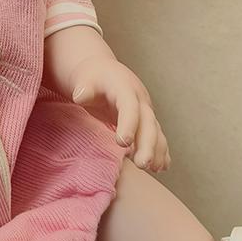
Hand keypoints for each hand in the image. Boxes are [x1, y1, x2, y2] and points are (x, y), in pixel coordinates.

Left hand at [68, 55, 170, 172]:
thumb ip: (84, 88)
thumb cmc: (91, 77)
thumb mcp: (85, 79)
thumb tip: (79, 96)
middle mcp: (139, 99)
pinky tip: (161, 166)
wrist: (103, 71)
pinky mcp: (145, 120)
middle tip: (143, 164)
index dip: (128, 124)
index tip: (122, 143)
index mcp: (124, 87)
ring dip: (157, 150)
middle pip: (148, 122)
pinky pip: (156, 135)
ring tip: (155, 169)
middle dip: (148, 144)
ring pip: (155, 131)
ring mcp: (145, 110)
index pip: (129, 106)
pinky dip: (160, 150)